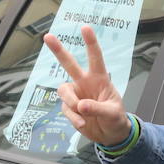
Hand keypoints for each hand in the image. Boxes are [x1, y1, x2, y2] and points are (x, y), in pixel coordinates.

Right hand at [43, 25, 130, 146]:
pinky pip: (66, 109)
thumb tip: (81, 106)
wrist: (110, 135)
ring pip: (63, 91)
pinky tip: (83, 123)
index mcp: (99, 79)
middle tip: (47, 36)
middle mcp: (85, 83)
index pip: (95, 58)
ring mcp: (76, 95)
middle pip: (69, 64)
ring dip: (71, 101)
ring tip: (82, 112)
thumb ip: (98, 108)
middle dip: (58, 50)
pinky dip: (74, 118)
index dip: (90, 42)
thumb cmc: (115, 119)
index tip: (85, 27)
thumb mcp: (112, 114)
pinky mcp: (70, 108)